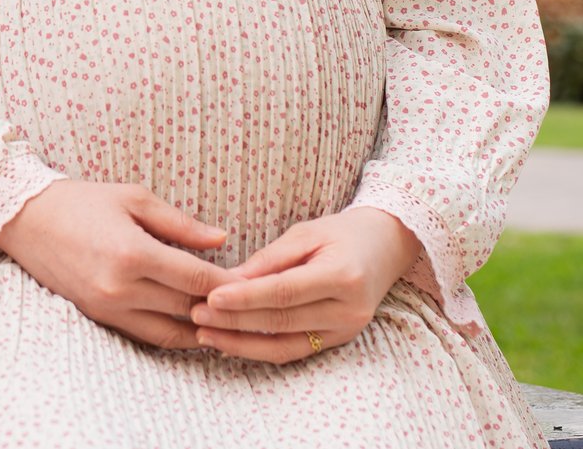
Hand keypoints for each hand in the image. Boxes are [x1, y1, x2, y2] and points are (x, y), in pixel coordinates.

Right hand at [0, 180, 238, 351]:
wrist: (28, 221)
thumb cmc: (83, 201)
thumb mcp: (133, 199)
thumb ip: (180, 224)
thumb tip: (222, 239)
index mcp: (132, 253)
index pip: (196, 279)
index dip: (230, 284)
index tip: (255, 281)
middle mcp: (120, 288)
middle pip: (188, 309)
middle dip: (223, 308)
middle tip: (252, 301)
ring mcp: (109, 308)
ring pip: (171, 333)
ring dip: (202, 329)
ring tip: (228, 320)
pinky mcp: (100, 318)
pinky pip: (148, 335)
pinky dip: (175, 334)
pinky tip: (195, 326)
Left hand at [187, 206, 421, 363]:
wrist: (386, 246)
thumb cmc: (342, 233)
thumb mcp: (306, 233)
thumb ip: (270, 259)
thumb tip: (230, 280)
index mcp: (343, 276)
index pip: (285, 292)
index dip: (246, 298)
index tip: (210, 296)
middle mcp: (348, 310)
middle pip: (281, 321)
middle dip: (235, 320)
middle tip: (196, 314)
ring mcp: (346, 330)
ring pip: (285, 344)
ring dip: (241, 342)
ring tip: (204, 333)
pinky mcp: (339, 341)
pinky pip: (294, 350)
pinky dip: (260, 348)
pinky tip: (230, 342)